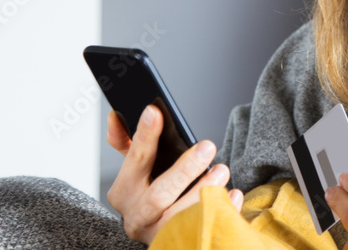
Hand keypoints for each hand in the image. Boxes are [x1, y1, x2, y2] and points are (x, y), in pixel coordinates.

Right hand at [106, 105, 243, 244]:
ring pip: (180, 215)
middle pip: (159, 194)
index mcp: (124, 192)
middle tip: (208, 146)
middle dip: (184, 169)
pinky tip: (232, 195)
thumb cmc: (150, 196)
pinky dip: (221, 210)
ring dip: (204, 190)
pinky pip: (203, 228)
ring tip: (222, 170)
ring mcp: (158, 233)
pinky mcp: (179, 242)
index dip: (144, 135)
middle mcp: (137, 216)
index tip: (154, 111)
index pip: (135, 160)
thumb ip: (127, 145)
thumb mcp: (136, 172)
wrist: (164, 237)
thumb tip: (114, 116)